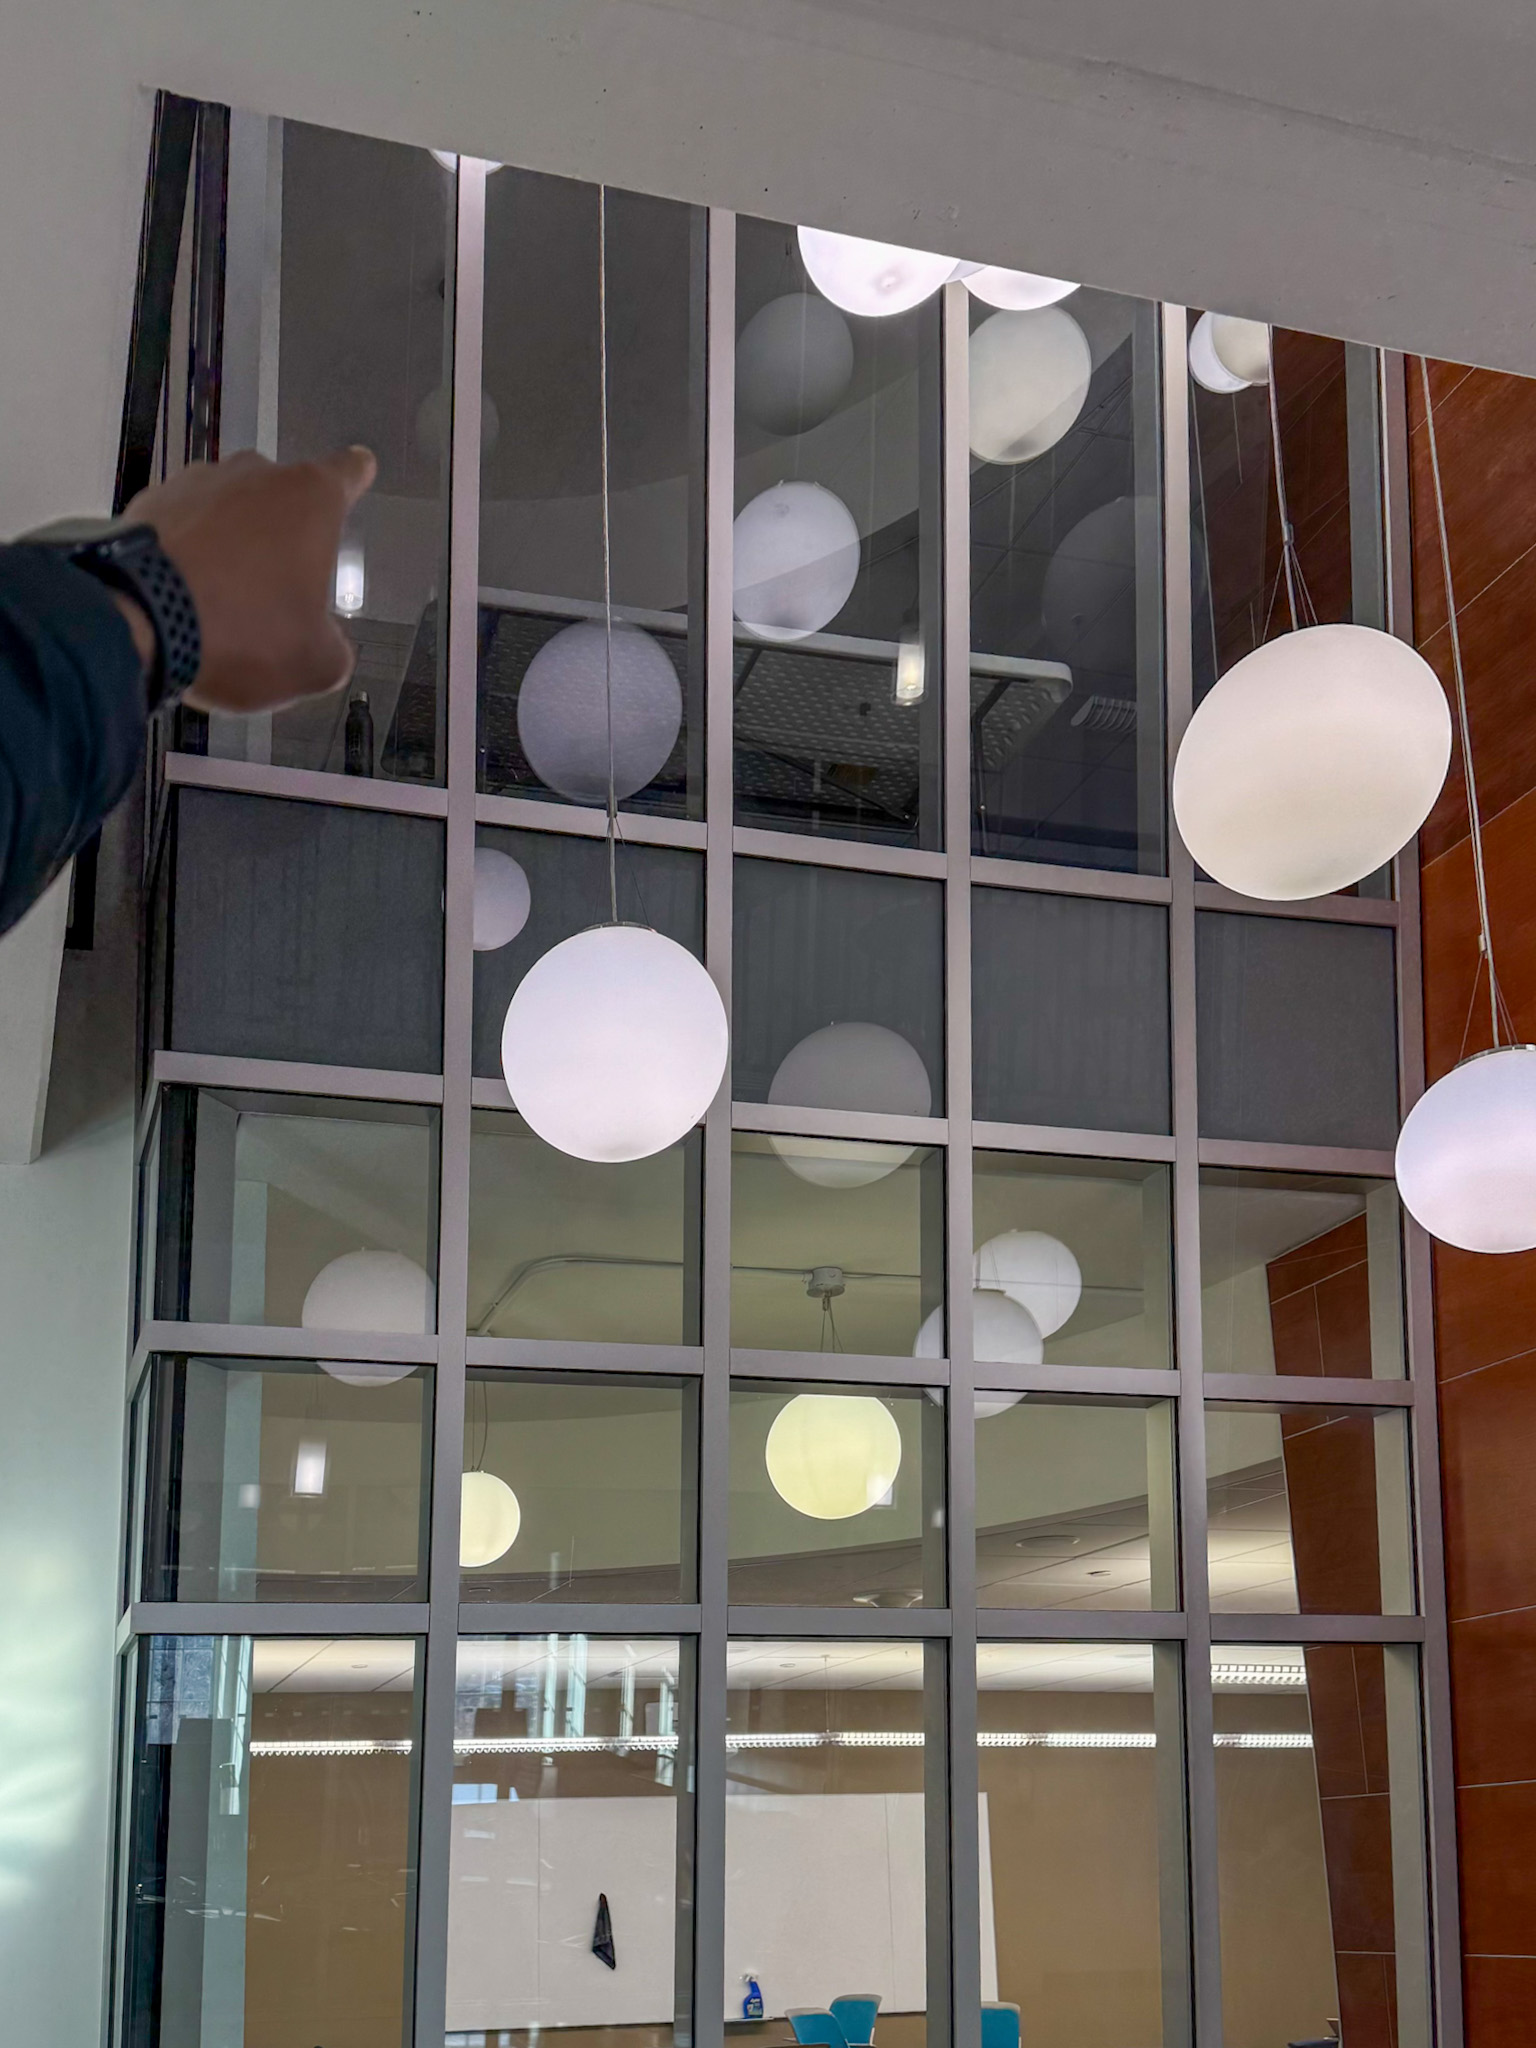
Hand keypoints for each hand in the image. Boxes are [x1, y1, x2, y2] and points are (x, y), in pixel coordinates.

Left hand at [123, 445, 377, 713]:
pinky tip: (184, 595)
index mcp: (310, 499)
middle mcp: (255, 474)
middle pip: (282, 495)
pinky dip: (187, 552)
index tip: (358, 471)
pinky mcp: (147, 502)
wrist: (137, 622)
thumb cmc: (244, 631)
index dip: (356, 476)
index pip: (348, 472)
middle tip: (278, 585)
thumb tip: (324, 648)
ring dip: (231, 541)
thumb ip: (332, 648)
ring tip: (223, 597)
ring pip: (228, 508)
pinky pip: (182, 526)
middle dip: (283, 531)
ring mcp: (196, 482)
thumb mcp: (314, 663)